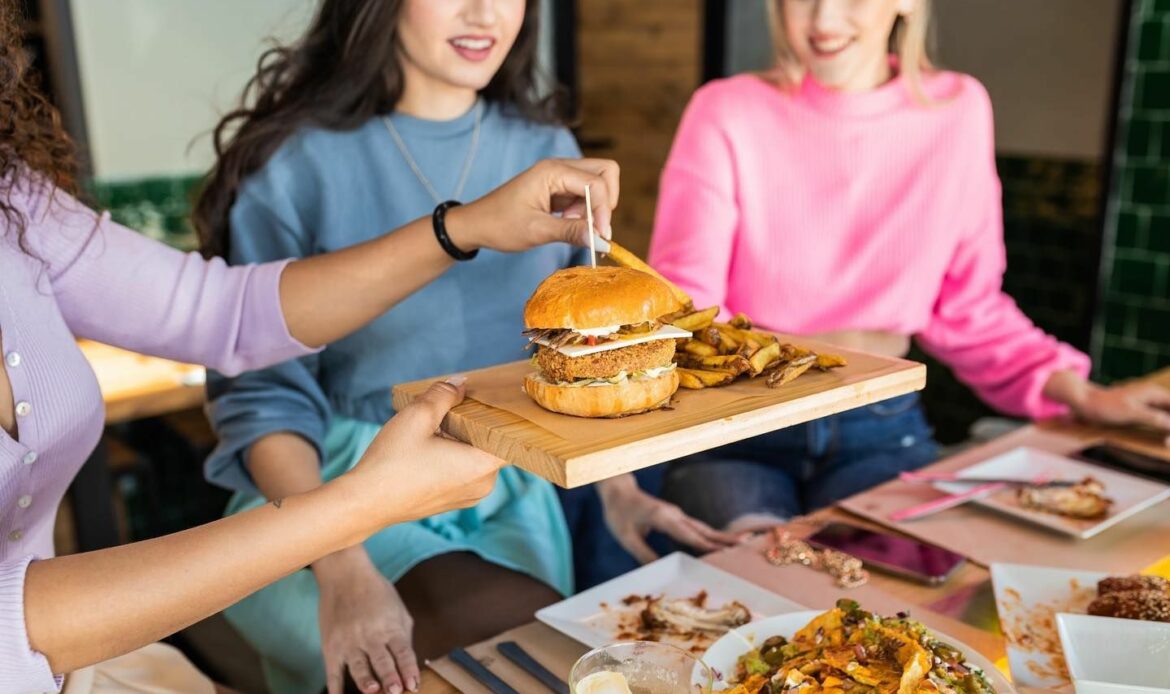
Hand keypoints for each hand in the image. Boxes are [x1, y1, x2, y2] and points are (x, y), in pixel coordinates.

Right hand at [315, 549, 417, 693]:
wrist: (345, 575)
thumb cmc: (376, 592)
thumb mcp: (398, 609)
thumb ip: (404, 635)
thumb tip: (408, 662)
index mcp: (390, 626)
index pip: (403, 652)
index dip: (409, 669)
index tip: (413, 685)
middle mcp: (370, 635)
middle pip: (382, 660)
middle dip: (390, 677)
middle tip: (396, 691)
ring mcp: (348, 641)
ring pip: (358, 666)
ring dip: (366, 681)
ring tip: (373, 691)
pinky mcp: (331, 646)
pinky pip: (332, 671)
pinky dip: (335, 687)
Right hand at [348, 377, 504, 526]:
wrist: (365, 503)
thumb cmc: (392, 462)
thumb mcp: (418, 416)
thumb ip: (444, 394)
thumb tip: (460, 382)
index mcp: (482, 466)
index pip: (513, 438)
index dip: (506, 417)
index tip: (493, 401)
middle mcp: (483, 486)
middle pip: (491, 445)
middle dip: (475, 424)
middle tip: (454, 407)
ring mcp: (468, 497)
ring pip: (475, 458)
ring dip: (461, 440)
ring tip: (435, 427)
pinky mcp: (452, 501)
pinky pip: (463, 472)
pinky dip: (452, 456)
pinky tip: (428, 447)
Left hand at [447, 158, 618, 252]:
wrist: (476, 224)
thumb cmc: (500, 224)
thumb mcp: (537, 231)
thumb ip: (572, 232)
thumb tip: (602, 241)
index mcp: (552, 171)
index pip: (596, 183)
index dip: (603, 211)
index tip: (601, 238)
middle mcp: (559, 167)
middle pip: (605, 172)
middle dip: (605, 202)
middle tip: (591, 226)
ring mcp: (560, 176)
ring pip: (598, 183)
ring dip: (595, 207)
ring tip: (573, 225)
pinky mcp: (559, 188)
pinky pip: (585, 194)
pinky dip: (586, 211)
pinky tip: (569, 223)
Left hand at [597, 474, 740, 563]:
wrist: (616, 491)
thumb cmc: (618, 513)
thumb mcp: (627, 537)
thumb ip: (644, 554)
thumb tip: (661, 571)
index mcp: (664, 518)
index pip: (691, 535)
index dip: (708, 546)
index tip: (726, 554)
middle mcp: (674, 514)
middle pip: (703, 529)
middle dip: (724, 539)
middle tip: (745, 546)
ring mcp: (676, 514)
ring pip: (702, 527)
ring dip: (720, 537)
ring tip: (740, 544)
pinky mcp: (674, 516)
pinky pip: (695, 528)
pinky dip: (708, 536)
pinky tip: (716, 543)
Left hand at [1074, 381, 1169, 445]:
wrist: (1086, 402)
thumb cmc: (1107, 406)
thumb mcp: (1131, 413)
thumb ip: (1153, 418)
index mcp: (1154, 393)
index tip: (1169, 438)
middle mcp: (1154, 395)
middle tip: (1168, 441)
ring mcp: (1148, 402)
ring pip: (1167, 413)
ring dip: (1168, 425)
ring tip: (1166, 441)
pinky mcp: (1142, 409)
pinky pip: (1159, 417)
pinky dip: (1163, 425)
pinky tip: (1164, 437)